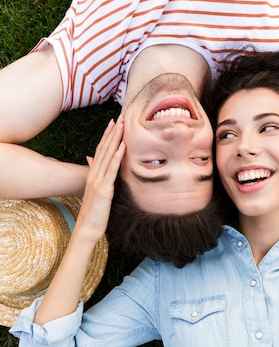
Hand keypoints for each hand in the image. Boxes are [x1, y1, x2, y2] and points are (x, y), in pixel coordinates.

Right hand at [76, 117, 124, 243]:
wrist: (87, 228)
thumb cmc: (94, 212)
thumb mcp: (95, 191)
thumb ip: (96, 175)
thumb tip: (93, 160)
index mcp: (93, 174)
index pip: (100, 150)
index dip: (107, 136)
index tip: (113, 123)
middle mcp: (94, 174)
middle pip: (104, 149)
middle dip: (112, 133)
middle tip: (119, 117)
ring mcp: (98, 181)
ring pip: (108, 156)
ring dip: (115, 139)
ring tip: (122, 125)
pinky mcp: (104, 190)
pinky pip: (112, 170)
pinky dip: (118, 156)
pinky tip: (123, 146)